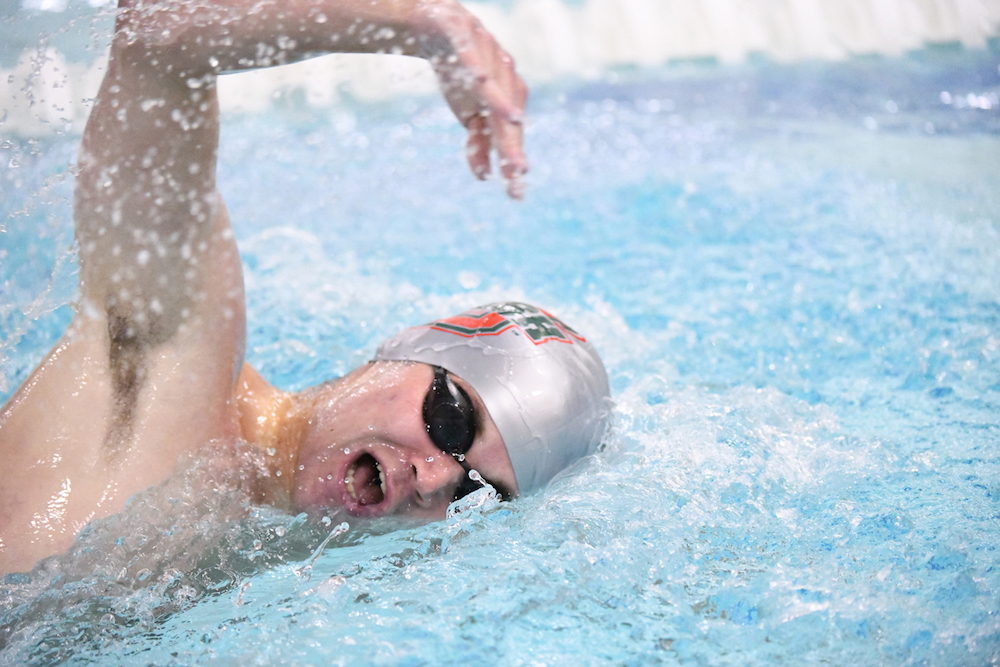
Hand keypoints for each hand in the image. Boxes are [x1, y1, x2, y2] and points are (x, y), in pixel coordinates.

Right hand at [413, 0, 528, 198]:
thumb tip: (484, 177)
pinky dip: (475, 64)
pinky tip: (480, 79)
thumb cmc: (462, 76)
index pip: (512, 136)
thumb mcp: (468, 114)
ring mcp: (486, 53)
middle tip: (518, 169)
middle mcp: (504, 76)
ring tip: (512, 121)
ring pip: (496, 82)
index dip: (513, 161)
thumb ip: (478, 144)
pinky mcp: (463, 32)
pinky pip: (469, 50)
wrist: (440, 27)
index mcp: (509, 98)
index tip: (516, 193)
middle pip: (508, 113)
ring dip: (502, 101)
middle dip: (512, 142)